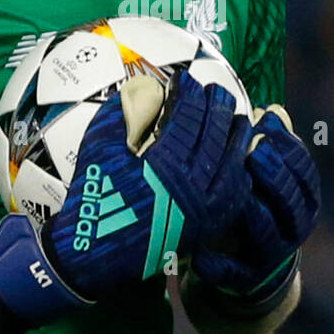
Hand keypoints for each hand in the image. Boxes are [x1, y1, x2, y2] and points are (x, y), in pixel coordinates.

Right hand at [0, 73, 249, 326]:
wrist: (94, 253)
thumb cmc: (94, 195)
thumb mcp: (99, 148)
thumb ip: (121, 113)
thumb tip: (143, 85)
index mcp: (165, 164)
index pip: (190, 118)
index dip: (191, 94)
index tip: (187, 80)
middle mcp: (192, 186)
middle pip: (216, 135)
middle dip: (218, 107)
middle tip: (215, 90)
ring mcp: (205, 209)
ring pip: (233, 163)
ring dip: (235, 136)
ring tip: (235, 116)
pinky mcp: (208, 226)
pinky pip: (235, 194)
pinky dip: (239, 171)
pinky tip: (237, 157)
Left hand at [190, 104, 319, 301]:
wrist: (249, 259)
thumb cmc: (255, 201)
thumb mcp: (264, 175)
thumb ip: (269, 145)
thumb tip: (272, 109)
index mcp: (302, 197)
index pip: (305, 170)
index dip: (289, 146)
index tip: (265, 123)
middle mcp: (294, 225)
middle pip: (293, 200)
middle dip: (275, 175)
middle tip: (254, 153)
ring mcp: (272, 253)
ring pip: (268, 234)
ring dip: (252, 214)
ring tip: (236, 196)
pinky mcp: (247, 277)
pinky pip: (235, 273)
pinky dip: (218, 266)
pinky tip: (200, 257)